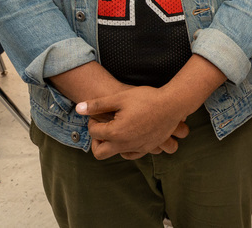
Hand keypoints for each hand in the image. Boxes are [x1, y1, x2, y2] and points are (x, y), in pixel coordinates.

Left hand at [76, 87, 190, 159]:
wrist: (173, 104)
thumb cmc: (147, 98)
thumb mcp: (120, 97)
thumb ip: (98, 105)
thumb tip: (78, 108)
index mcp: (115, 132)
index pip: (94, 132)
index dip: (93, 121)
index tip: (97, 114)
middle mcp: (124, 144)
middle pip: (99, 152)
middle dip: (96, 141)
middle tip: (102, 129)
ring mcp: (137, 148)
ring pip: (116, 155)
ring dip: (112, 145)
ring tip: (117, 130)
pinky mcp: (148, 148)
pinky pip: (131, 154)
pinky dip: (126, 148)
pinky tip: (129, 135)